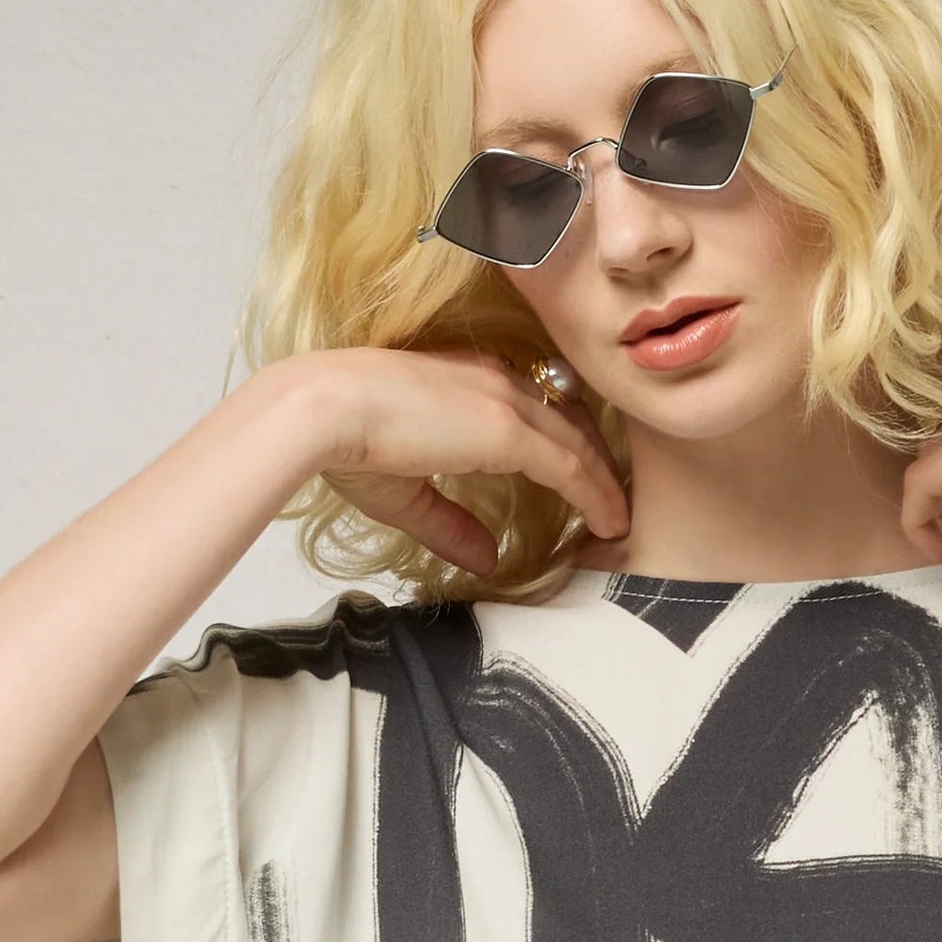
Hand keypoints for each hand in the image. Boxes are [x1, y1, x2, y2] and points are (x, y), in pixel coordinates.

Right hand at [299, 345, 630, 573]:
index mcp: (468, 379)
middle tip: (612, 498)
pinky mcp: (509, 429)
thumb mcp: (406, 492)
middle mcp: (496, 380)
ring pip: (579, 443)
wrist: (322, 410)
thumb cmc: (343, 440)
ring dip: (604, 483)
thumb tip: (486, 561)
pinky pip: (571, 466)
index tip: (580, 474)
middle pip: (568, 419)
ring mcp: (506, 402)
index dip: (563, 441)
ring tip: (618, 519)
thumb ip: (451, 525)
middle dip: (595, 459)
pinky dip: (596, 495)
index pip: (535, 406)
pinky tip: (609, 523)